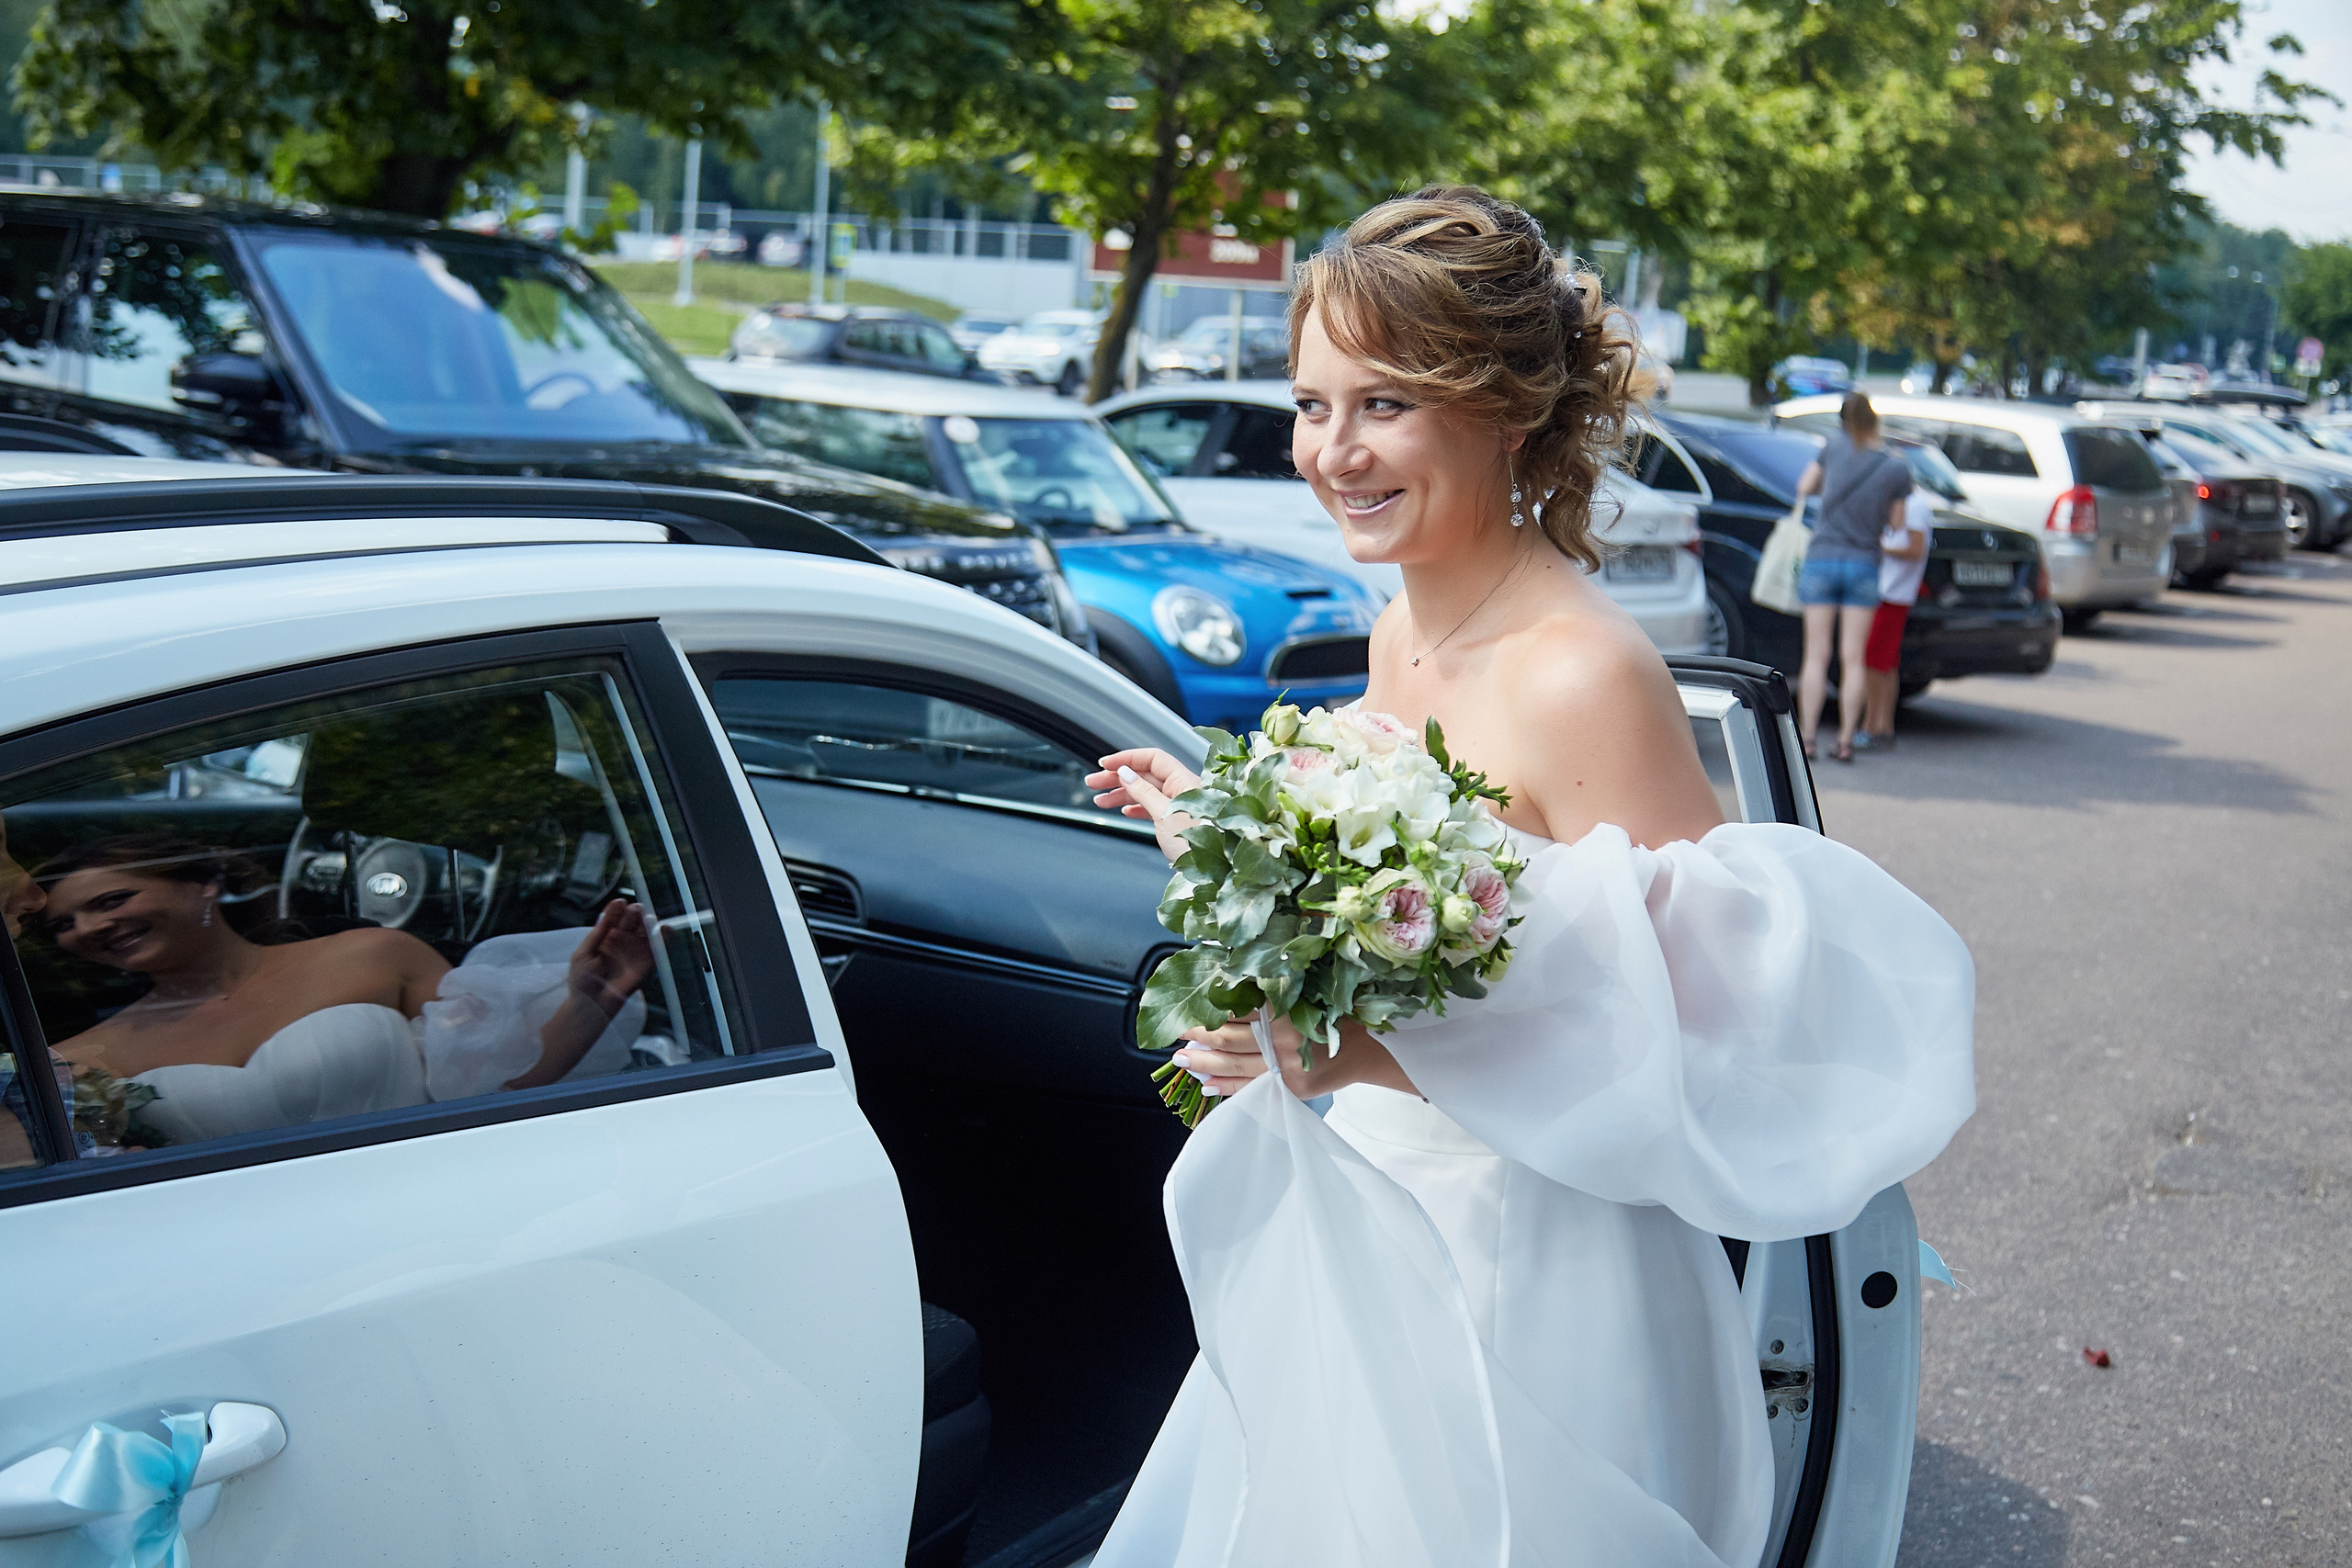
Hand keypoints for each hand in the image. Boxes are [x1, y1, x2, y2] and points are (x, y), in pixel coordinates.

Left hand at [567, 900, 653, 1017]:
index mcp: (606, 935)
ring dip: (648, 923)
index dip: (617, 909)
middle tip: (635, 910)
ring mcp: (636, 951)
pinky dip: (664, 938)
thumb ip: (597, 934)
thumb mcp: (583, 953)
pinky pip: (658, 948)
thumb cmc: (582, 980)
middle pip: (632, 920)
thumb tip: (607, 913)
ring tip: (647, 918)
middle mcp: (623, 940)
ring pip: (646, 931)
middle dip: (634, 913)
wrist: (591, 1005)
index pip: (615, 916)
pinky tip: (664, 929)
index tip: (619, 903)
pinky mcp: (647, 963)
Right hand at [1087, 747, 1203, 862]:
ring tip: (1101, 800)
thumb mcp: (1163, 814)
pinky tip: (1125, 811)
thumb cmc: (1197, 843)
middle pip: (1146, 775)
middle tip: (1094, 782)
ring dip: (1122, 794)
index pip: (1152, 758)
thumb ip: (1143, 791)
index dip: (1128, 758)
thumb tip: (1126, 773)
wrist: (1214, 871)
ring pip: (1146, 792)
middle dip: (1118, 777)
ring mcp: (1180, 805)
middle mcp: (1183, 789)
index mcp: (1184, 780)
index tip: (1106, 764)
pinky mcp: (1177, 821)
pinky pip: (1153, 807)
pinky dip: (1136, 807)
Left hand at [1170, 1011, 1417, 1101]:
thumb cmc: (1332, 1013)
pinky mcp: (1291, 1088)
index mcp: (1282, 1007)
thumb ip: (1267, 993)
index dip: (1206, 1008)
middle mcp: (1281, 1037)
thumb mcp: (1302, 993)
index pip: (1234, 1008)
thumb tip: (1222, 990)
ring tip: (1181, 1059)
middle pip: (1228, 1037)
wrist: (1366, 1048)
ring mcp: (1285, 1066)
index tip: (1186, 1005)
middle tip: (1174, 1031)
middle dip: (1197, 1034)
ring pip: (1233, 1065)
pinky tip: (1207, 1085)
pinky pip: (1251, 1089)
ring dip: (1202, 1063)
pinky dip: (1226, 1088)